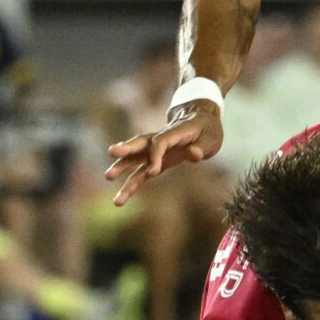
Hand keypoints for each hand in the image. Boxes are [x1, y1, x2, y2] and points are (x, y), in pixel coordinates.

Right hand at [104, 103, 223, 204]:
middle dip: (127, 148)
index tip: (154, 171)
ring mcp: (155, 150)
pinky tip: (120, 199)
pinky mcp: (155, 160)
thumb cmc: (207, 129)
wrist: (199, 120)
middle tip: (111, 152)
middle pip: (141, 143)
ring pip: (136, 157)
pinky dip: (131, 184)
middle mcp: (160, 139)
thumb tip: (193, 155)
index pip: (160, 142)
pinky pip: (141, 172)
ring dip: (122, 166)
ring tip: (108, 177)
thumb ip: (201, 147)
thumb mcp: (211, 137)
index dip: (156, 155)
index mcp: (174, 132)